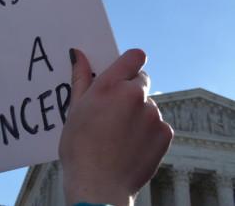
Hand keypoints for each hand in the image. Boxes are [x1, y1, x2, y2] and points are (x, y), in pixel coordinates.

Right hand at [59, 48, 172, 205]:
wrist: (99, 184)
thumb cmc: (79, 147)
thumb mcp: (75, 109)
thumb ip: (81, 78)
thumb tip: (79, 55)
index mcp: (111, 85)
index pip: (134, 57)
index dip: (130, 62)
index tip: (122, 71)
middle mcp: (135, 95)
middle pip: (141, 80)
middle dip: (130, 89)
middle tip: (113, 109)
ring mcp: (153, 115)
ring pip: (149, 104)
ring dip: (138, 112)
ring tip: (119, 133)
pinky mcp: (165, 133)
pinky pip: (158, 124)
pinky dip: (147, 130)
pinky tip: (130, 144)